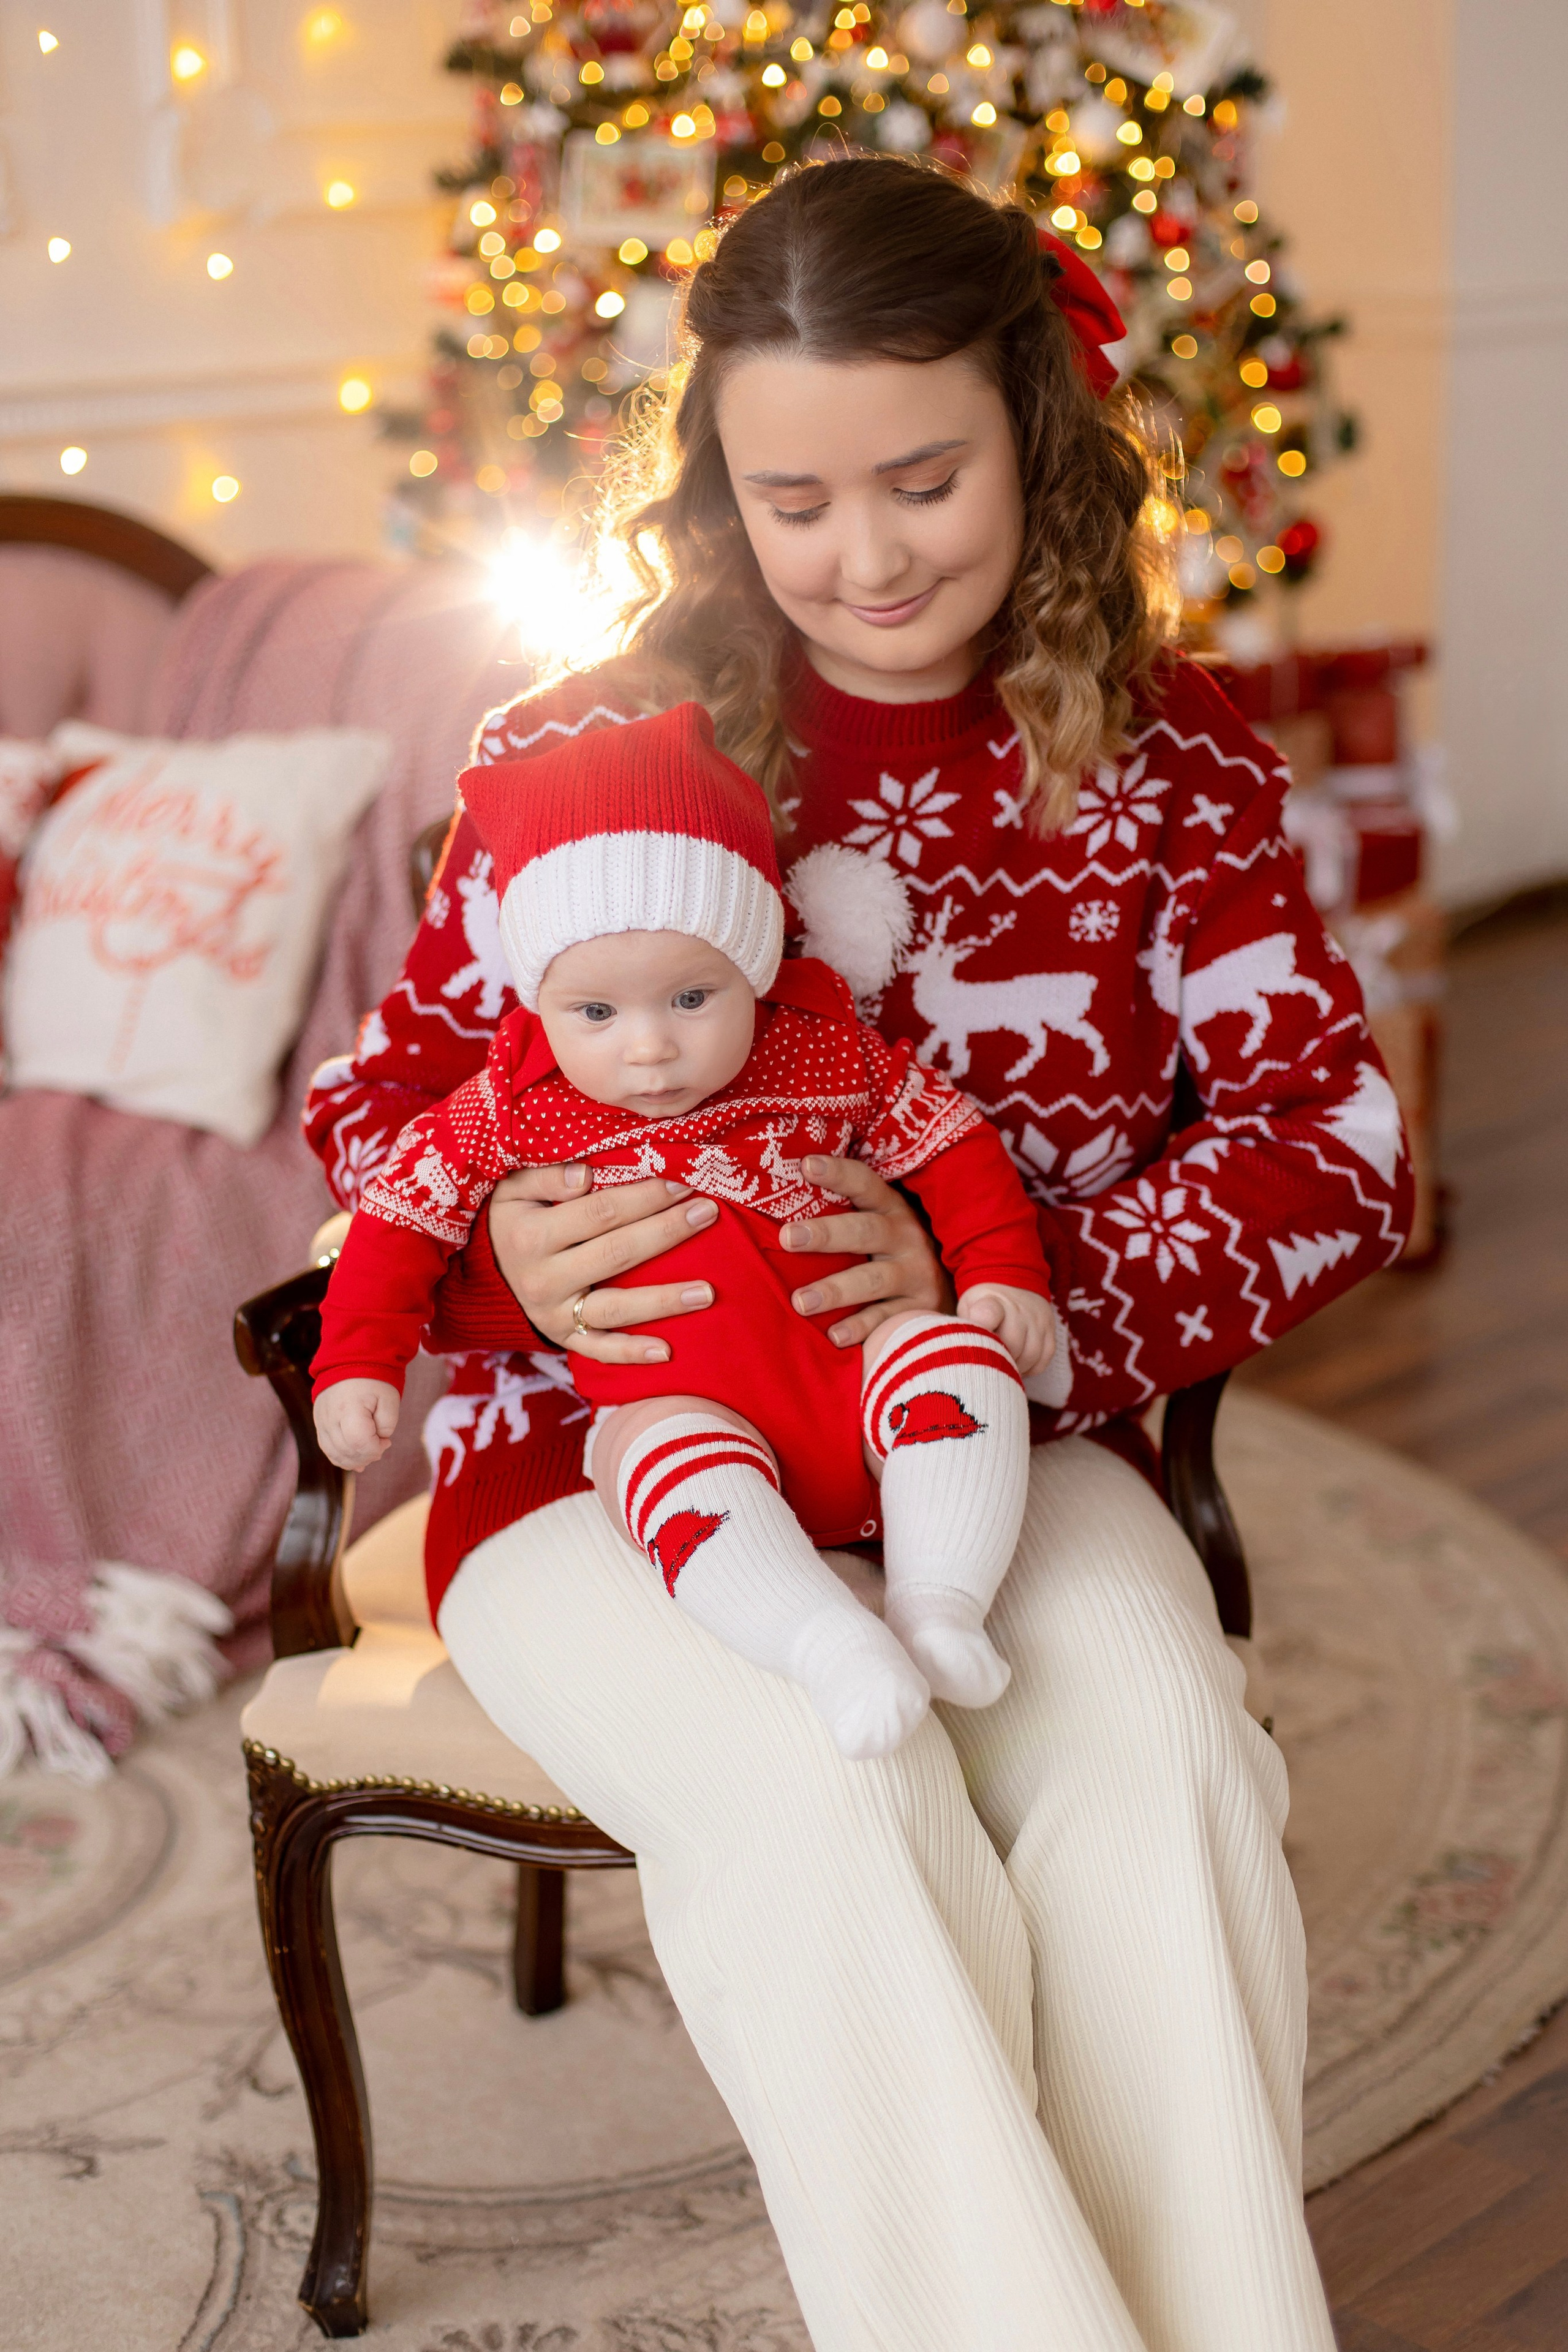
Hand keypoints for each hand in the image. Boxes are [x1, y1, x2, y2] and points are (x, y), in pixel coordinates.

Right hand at [315, 1378, 399, 1471]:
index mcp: (350, 1408)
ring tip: (370, 1453)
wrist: (349, 1363)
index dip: (375, 1449)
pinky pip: (327, 1448)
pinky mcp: (319, 1423)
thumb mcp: (389, 1399)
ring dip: (355, 1460)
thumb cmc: (373, 1381)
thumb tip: (379, 1443)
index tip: (386, 1441)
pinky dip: (341, 1457)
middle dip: (368, 1455)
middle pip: (347, 1451)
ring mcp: (321, 1421)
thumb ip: (387, 1425)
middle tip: (381, 1446)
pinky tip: (356, 1459)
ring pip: (335, 1454)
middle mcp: (331, 1417)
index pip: (360, 1442)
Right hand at [487, 1164, 719, 1365]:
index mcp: (532, 1236)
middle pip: (617, 1254)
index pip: (600, 1213)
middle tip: (708, 1212)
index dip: (644, 1197)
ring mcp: (554, 1314)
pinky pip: (599, 1350)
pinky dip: (632, 1353)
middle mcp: (543, 1278)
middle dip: (667, 1232)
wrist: (481, 1271)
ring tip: (708, 1291)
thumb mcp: (513, 1188)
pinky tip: (667, 1351)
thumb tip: (586, 1175)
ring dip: (665, 1300)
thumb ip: (547, 1176)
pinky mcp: (562, 1338)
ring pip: (617, 1308)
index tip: (682, 1182)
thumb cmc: (511, 1218)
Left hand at [779, 1156, 952, 1347]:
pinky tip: (834, 1336)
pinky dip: (860, 1328)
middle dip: (826, 1234)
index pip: (865, 1185)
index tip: (807, 1164)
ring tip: (801, 1302)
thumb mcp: (884, 1224)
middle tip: (788, 1238)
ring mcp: (917, 1276)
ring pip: (872, 1280)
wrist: (957, 1291)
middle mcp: (908, 1238)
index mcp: (893, 1210)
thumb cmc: (898, 1252)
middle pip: (865, 1231)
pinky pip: (886, 1320)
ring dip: (835, 1290)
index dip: (838, 1173)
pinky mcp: (921, 1310)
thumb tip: (787, 1197)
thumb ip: (849, 1213)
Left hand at [958, 1284, 1055, 1376]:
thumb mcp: (967, 1306)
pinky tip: (1019, 1365)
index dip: (984, 1326)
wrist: (1013, 1283)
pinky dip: (1031, 1368)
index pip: (989, 1313)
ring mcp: (1037, 1320)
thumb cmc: (982, 1303)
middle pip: (1012, 1344)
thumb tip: (956, 1353)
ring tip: (1003, 1367)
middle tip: (989, 1364)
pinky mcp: (1050, 1330)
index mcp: (991, 1301)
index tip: (978, 1339)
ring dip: (1016, 1367)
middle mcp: (1018, 1309)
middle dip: (1000, 1360)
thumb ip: (964, 1327)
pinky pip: (1044, 1358)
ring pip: (1030, 1355)